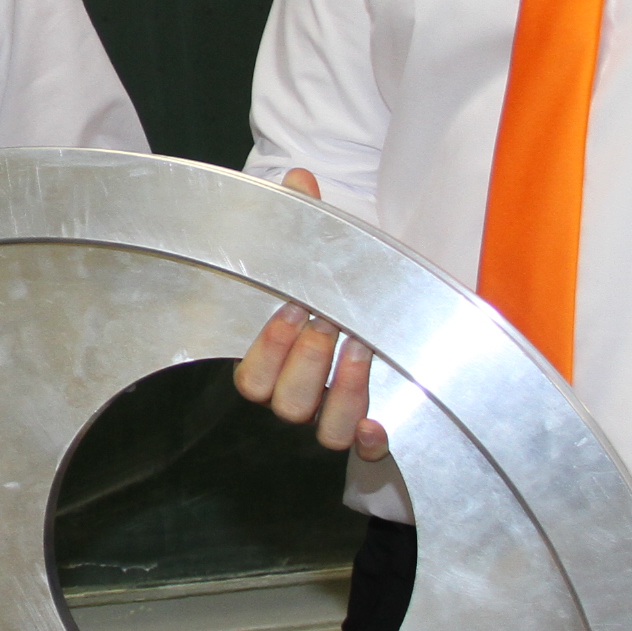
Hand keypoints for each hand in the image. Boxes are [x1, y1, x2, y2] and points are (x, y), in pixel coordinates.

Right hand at [232, 169, 389, 460]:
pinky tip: (379, 420)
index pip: (251, 379)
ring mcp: (334, 416)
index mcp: (273, 365)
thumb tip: (299, 180)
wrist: (380, 314)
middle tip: (332, 320)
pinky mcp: (371, 429)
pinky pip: (366, 450)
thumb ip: (307, 221)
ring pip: (325, 429)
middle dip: (310, 360)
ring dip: (344, 391)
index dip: (271, 347)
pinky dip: (371, 438)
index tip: (295, 308)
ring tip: (363, 347)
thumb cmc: (337, 289)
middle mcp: (299, 397)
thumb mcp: (322, 254)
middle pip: (288, 404)